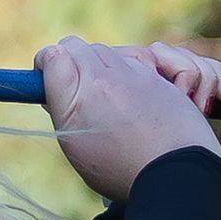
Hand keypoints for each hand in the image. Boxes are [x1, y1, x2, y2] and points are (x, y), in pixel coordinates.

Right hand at [34, 35, 220, 202]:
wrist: (175, 173)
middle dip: (71, 61)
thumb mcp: (75, 145)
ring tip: (104, 95)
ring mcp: (134, 73)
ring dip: (99, 65)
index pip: (52, 54)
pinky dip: (126, 72)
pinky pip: (134, 60)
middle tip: (73, 87)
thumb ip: (62, 109)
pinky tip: (129, 95)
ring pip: (106, 51)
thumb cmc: (120, 169)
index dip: (46, 62)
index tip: (46, 75)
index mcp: (78, 96)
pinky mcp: (157, 76)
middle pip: (77, 46)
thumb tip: (54, 87)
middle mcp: (104, 77)